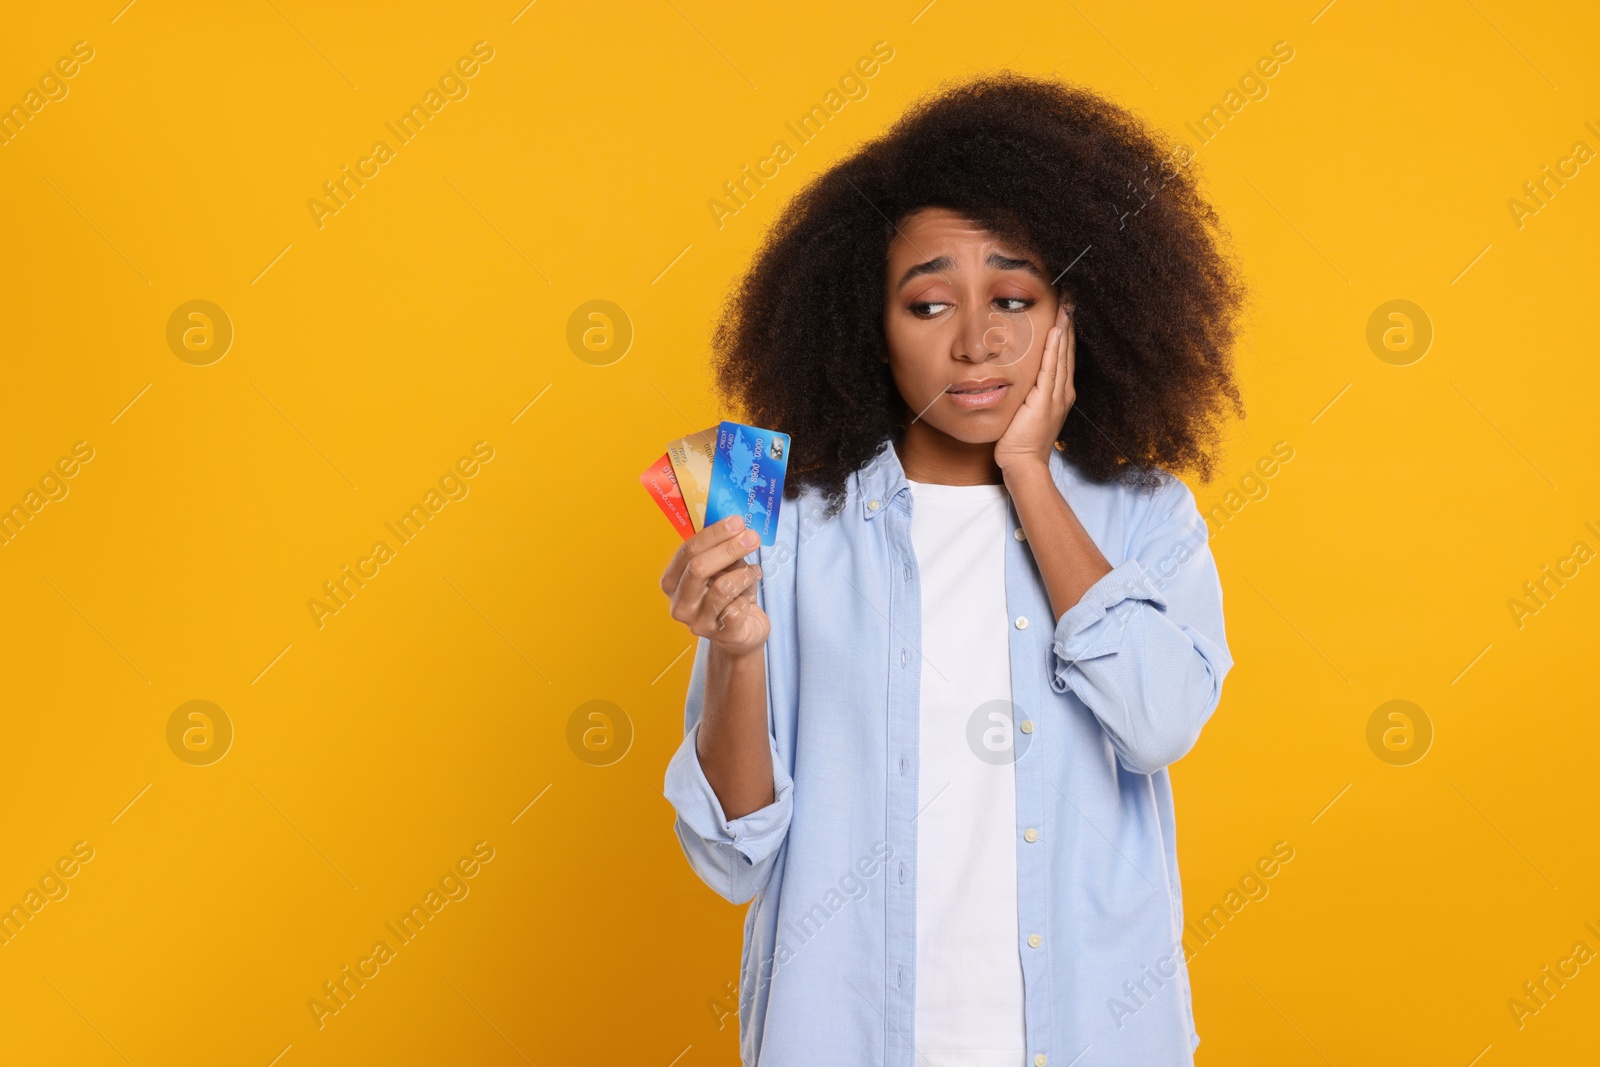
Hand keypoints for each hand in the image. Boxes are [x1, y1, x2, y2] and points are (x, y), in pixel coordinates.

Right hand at [660, 514, 769, 658]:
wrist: (742, 633)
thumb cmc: (730, 596)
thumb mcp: (722, 569)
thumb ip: (723, 550)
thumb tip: (737, 527)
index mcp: (673, 581)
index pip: (688, 551)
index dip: (713, 534)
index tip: (736, 522)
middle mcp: (680, 603)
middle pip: (699, 568)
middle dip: (729, 549)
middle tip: (752, 538)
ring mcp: (697, 622)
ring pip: (722, 588)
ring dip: (744, 575)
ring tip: (754, 572)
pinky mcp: (720, 635)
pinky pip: (737, 609)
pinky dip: (748, 597)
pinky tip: (749, 596)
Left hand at [994, 301, 1074, 472]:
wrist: (1023, 463)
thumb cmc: (1020, 442)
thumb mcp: (1027, 412)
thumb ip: (1029, 393)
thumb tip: (1020, 377)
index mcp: (1060, 394)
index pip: (1064, 356)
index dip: (1065, 332)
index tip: (1065, 310)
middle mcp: (1063, 392)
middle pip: (1067, 350)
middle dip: (1069, 323)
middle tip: (1070, 298)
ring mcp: (1057, 396)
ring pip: (1062, 355)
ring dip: (1065, 329)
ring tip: (1067, 306)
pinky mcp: (1044, 401)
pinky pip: (1050, 369)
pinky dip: (1054, 349)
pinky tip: (1056, 331)